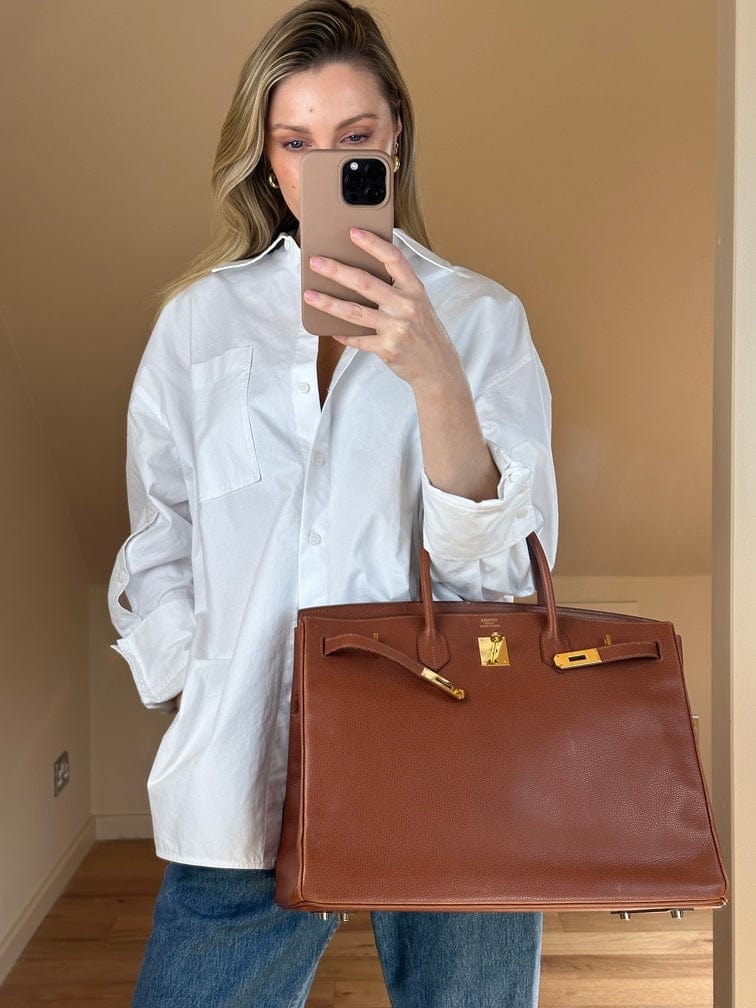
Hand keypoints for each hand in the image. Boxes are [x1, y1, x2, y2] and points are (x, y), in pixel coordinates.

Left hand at [305, 229, 499, 501]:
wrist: (438, 368)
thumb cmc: (425, 332)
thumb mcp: (419, 304)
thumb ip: (397, 288)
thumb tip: (361, 273)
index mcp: (415, 289)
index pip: (393, 259)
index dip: (372, 244)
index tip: (353, 232)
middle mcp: (406, 306)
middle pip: (366, 283)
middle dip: (337, 270)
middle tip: (316, 262)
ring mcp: (396, 328)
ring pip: (355, 312)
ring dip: (329, 303)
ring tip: (309, 295)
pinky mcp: (387, 348)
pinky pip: (358, 340)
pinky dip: (344, 335)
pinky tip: (330, 330)